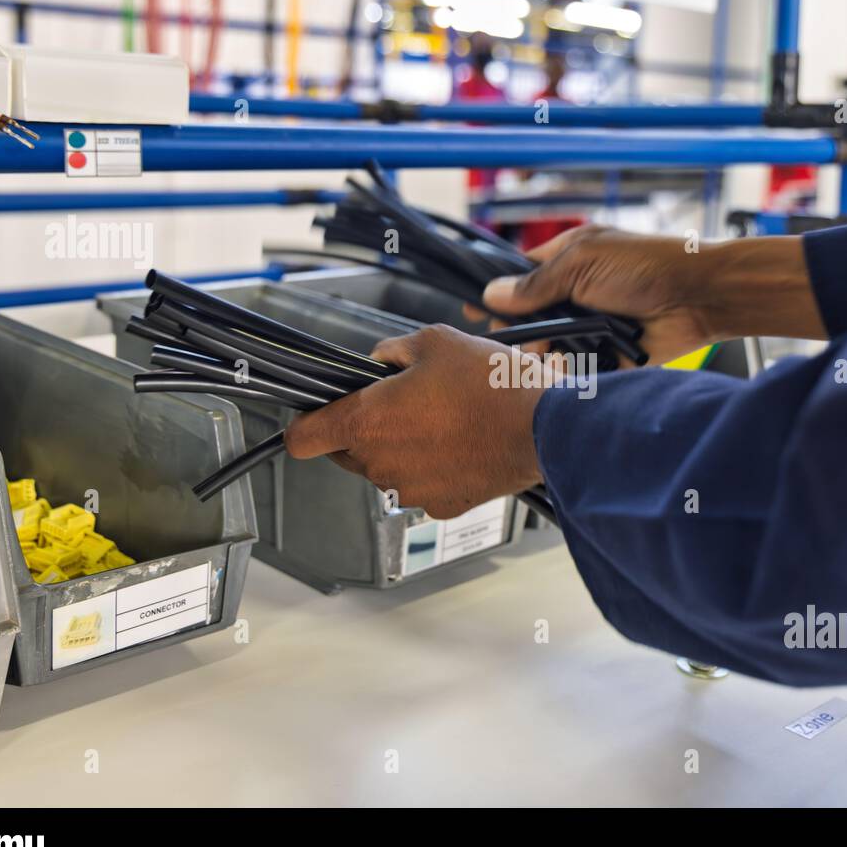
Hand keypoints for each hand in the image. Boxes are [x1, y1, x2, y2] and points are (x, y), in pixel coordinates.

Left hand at [283, 325, 544, 518]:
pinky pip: (422, 485)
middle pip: (346, 452)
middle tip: (403, 402)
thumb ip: (393, 351)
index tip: (315, 416)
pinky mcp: (442, 505)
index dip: (305, 424)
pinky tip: (461, 444)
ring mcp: (410, 490)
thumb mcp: (435, 341)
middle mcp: (380, 463)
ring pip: (387, 469)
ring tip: (444, 420)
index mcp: (367, 420)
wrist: (544, 429)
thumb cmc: (491, 385)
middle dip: (363, 429)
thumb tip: (381, 361)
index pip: (303, 438)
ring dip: (402, 448)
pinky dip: (433, 468)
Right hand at [472, 225, 827, 365]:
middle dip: (523, 332)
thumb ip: (537, 282)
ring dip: (546, 354)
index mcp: (567, 262)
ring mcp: (591, 327)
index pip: (519, 278)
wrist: (700, 297)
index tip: (471, 310)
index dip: (496, 295)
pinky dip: (570, 372)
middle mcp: (576, 295)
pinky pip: (577, 370)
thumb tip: (492, 294)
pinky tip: (568, 371)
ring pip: (550, 349)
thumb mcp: (583, 263)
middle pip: (530, 320)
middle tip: (521, 340)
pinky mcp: (608, 356)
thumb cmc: (646, 265)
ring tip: (550, 355)